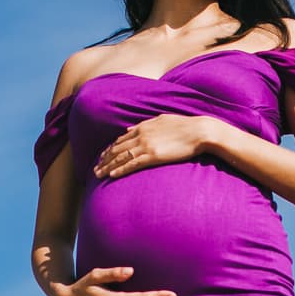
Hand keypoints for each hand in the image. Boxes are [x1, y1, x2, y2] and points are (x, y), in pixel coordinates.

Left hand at [93, 114, 218, 179]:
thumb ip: (145, 124)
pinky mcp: (153, 156)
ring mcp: (146, 145)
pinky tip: (112, 175)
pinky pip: (132, 164)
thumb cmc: (185, 126)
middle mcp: (141, 135)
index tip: (102, 156)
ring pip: (120, 157)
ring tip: (98, 175)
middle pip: (117, 149)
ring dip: (107, 167)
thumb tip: (131, 128)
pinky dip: (120, 170)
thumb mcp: (162, 119)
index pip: (121, 139)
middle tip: (95, 168)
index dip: (110, 149)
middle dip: (104, 159)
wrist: (199, 131)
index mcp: (143, 126)